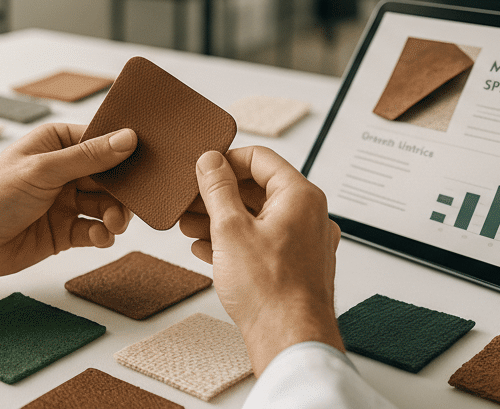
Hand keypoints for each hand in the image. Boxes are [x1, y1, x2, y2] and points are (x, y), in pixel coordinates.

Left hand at [0, 123, 134, 297]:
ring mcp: (64, 202)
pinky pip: (94, 230)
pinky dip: (101, 234)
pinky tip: (98, 238)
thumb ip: (88, 157)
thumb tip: (128, 138)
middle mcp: (63, 170)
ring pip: (106, 205)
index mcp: (56, 143)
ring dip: (114, 215)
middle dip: (123, 190)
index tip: (151, 161)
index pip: (102, 141)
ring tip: (112, 224)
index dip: (126, 151)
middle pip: (110, 176)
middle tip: (134, 203)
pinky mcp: (63, 232)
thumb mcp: (43, 171)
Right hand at [179, 147, 343, 375]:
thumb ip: (217, 189)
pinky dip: (236, 241)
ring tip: (190, 226)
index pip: (260, 158)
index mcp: (300, 196)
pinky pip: (263, 242)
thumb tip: (210, 162)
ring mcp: (305, 242)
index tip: (203, 169)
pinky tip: (206, 248)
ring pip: (258, 218)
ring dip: (222, 219)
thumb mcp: (230, 229)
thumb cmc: (270, 291)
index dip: (227, 160)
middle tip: (190, 201)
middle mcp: (309, 215)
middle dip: (219, 195)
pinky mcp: (296, 266)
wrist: (290, 339)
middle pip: (258, 189)